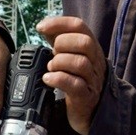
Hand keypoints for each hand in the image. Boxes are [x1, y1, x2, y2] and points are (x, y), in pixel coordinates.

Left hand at [37, 16, 107, 134]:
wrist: (90, 111)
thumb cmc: (77, 80)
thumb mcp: (71, 56)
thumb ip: (59, 41)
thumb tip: (43, 26)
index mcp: (91, 47)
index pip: (79, 26)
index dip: (59, 23)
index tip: (40, 27)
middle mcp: (95, 61)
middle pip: (84, 42)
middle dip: (62, 43)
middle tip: (52, 54)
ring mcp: (92, 80)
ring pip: (80, 63)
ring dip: (59, 62)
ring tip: (50, 67)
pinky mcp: (86, 97)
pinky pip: (75, 85)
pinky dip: (58, 79)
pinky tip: (48, 79)